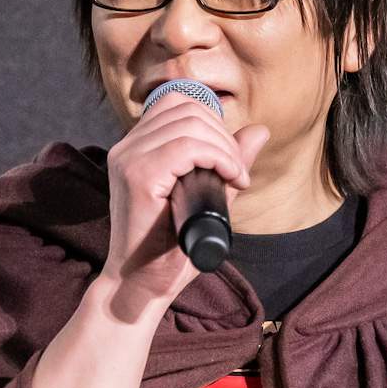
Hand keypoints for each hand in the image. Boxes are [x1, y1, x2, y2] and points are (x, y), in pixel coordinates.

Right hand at [98, 92, 268, 317]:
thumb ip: (227, 162)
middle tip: (238, 174)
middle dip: (224, 137)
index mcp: (136, 148)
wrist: (141, 285)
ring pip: (190, 124)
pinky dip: (218, 158)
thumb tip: (259, 130)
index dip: (212, 122)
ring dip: (225, 149)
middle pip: (187, 108)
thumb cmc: (168, 249)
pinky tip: (231, 180)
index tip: (229, 160)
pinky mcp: (137, 177)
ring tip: (236, 180)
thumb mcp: (207, 196)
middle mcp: (127, 148)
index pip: (176, 102)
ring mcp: (128, 159)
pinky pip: (186, 147)